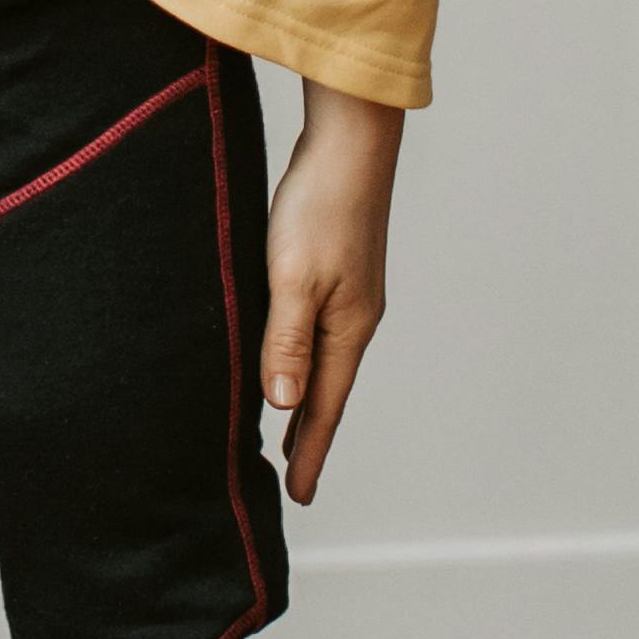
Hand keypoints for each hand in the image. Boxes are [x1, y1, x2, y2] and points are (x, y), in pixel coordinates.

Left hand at [258, 86, 398, 505]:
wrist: (350, 142)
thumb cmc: (320, 206)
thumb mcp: (294, 278)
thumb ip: (287, 342)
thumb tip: (283, 405)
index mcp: (347, 328)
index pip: (325, 407)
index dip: (309, 452)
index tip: (297, 496)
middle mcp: (355, 317)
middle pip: (328, 391)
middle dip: (310, 436)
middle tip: (292, 477)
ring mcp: (350, 294)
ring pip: (323, 361)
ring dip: (306, 398)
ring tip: (288, 430)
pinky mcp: (339, 269)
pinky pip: (318, 331)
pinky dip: (304, 359)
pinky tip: (290, 356)